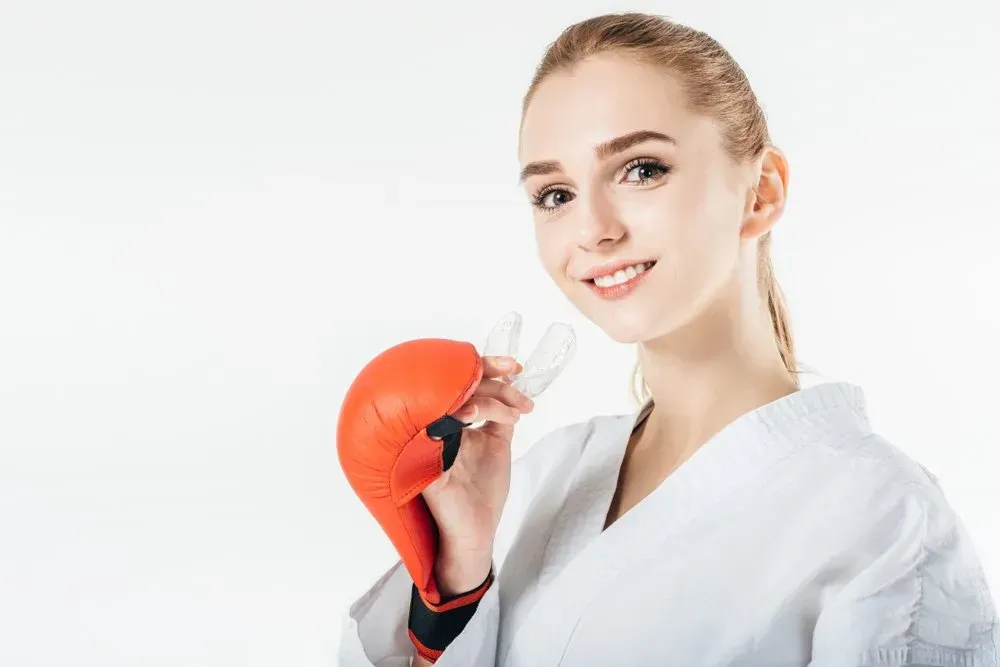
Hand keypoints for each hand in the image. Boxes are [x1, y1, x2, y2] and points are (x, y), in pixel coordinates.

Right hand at [421, 354, 533, 593]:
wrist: (477, 532)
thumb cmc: (482, 492)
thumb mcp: (497, 446)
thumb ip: (500, 418)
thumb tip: (512, 391)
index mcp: (450, 422)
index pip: (463, 384)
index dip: (486, 368)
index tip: (515, 367)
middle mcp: (436, 428)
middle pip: (458, 388)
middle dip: (494, 384)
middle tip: (521, 397)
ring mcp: (430, 445)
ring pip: (450, 404)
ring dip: (484, 400)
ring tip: (511, 415)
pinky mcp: (426, 465)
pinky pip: (432, 434)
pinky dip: (452, 419)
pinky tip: (472, 414)